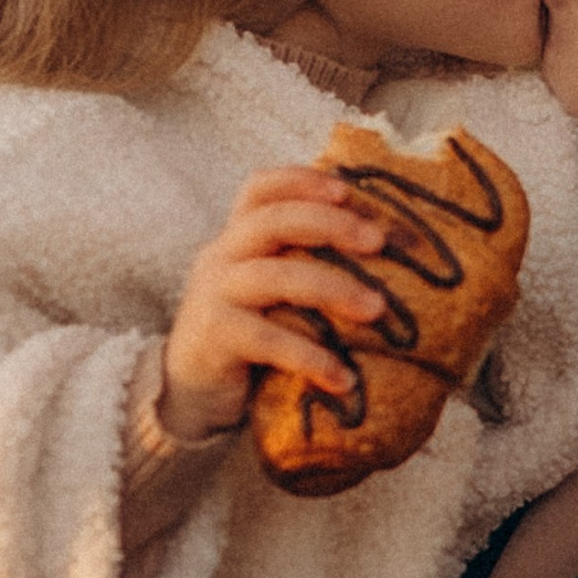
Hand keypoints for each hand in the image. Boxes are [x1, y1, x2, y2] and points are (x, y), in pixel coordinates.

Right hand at [160, 170, 393, 442]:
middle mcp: (220, 257)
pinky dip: (309, 357)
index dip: (301, 181)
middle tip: (379, 242)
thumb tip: (385, 254)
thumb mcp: (272, 294)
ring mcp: (213, 295)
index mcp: (237, 238)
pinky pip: (267, 340)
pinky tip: (343, 378)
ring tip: (377, 310)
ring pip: (274, 277)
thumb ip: (305, 268)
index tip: (348, 190)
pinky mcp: (213, 337)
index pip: (259, 190)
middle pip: (272, 221)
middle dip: (330, 225)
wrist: (192, 396)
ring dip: (332, 289)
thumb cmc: (250, 340)